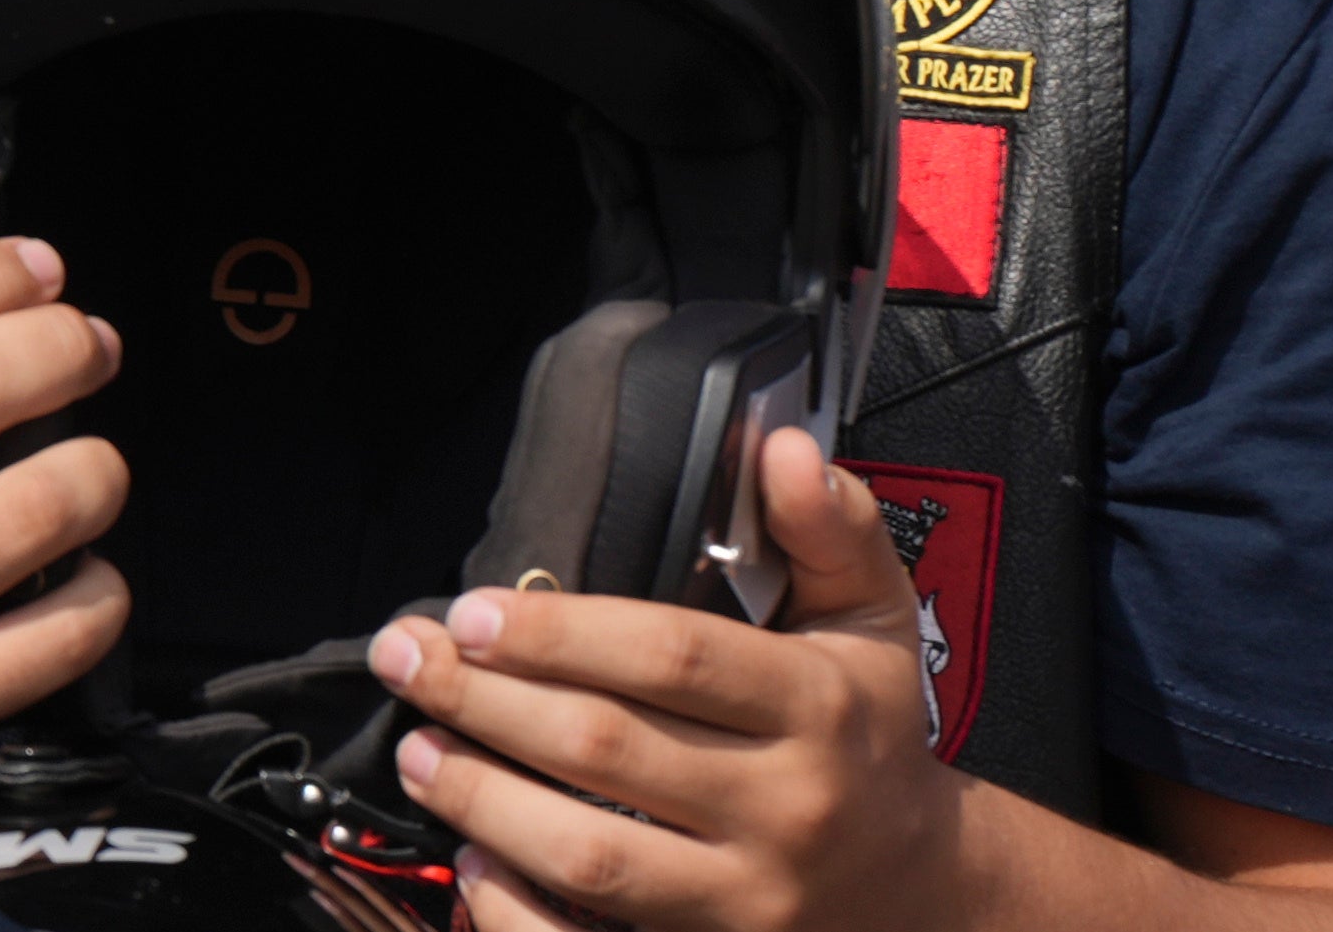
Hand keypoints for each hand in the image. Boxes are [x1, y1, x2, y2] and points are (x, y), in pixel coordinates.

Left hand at [371, 428, 963, 931]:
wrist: (922, 889)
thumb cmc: (870, 734)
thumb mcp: (874, 620)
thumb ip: (832, 527)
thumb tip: (786, 447)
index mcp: (818, 707)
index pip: (671, 658)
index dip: (560, 631)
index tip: (472, 610)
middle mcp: (786, 807)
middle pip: (607, 750)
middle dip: (486, 701)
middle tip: (410, 660)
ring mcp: (750, 899)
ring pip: (592, 855)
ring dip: (484, 798)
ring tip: (419, 748)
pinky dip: (520, 908)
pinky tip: (474, 858)